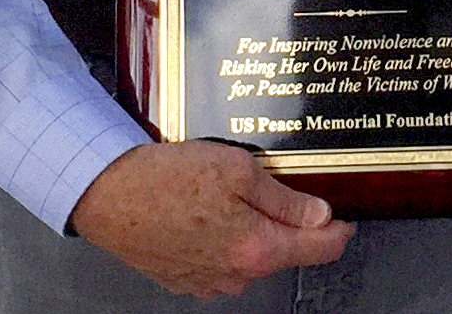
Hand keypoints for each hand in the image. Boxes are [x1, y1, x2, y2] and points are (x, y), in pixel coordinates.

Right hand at [69, 140, 352, 299]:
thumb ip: (283, 198)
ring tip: (222, 192)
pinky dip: (219, 237)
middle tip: (268, 184)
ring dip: (247, 229)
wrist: (107, 194)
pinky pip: (218, 259)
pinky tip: (201, 209)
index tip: (345, 220)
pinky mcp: (183, 278)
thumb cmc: (166, 178)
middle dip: (284, 221)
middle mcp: (235, 274)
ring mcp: (207, 281)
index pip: (318, 250)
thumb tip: (318, 215)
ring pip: (248, 255)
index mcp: (256, 248)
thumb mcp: (238, 169)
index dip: (338, 232)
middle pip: (281, 251)